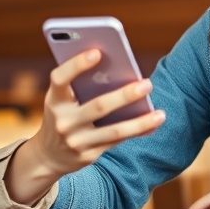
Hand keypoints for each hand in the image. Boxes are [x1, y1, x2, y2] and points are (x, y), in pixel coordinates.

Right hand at [5, 49, 164, 203]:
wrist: (49, 155)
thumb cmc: (64, 115)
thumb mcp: (62, 100)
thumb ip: (81, 85)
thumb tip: (119, 70)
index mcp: (54, 100)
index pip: (60, 79)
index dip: (76, 65)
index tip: (97, 52)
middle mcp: (63, 122)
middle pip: (97, 106)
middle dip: (124, 96)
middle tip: (147, 84)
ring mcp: (76, 141)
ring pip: (114, 131)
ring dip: (139, 122)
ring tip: (160, 113)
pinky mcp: (89, 155)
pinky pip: (118, 141)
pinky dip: (137, 131)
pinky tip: (154, 123)